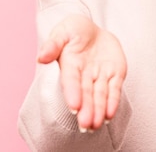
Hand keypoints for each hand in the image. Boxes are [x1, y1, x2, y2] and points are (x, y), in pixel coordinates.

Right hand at [38, 14, 126, 130]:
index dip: (72, 93)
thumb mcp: (63, 31)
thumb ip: (53, 43)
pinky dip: (113, 102)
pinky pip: (114, 90)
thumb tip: (41, 57)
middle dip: (86, 109)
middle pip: (86, 93)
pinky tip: (110, 114)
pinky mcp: (114, 75)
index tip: (74, 106)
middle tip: (86, 125)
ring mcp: (100, 76)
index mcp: (70, 64)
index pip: (71, 81)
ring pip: (100, 95)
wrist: (94, 30)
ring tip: (97, 124)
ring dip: (99, 110)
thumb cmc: (74, 30)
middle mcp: (84, 74)